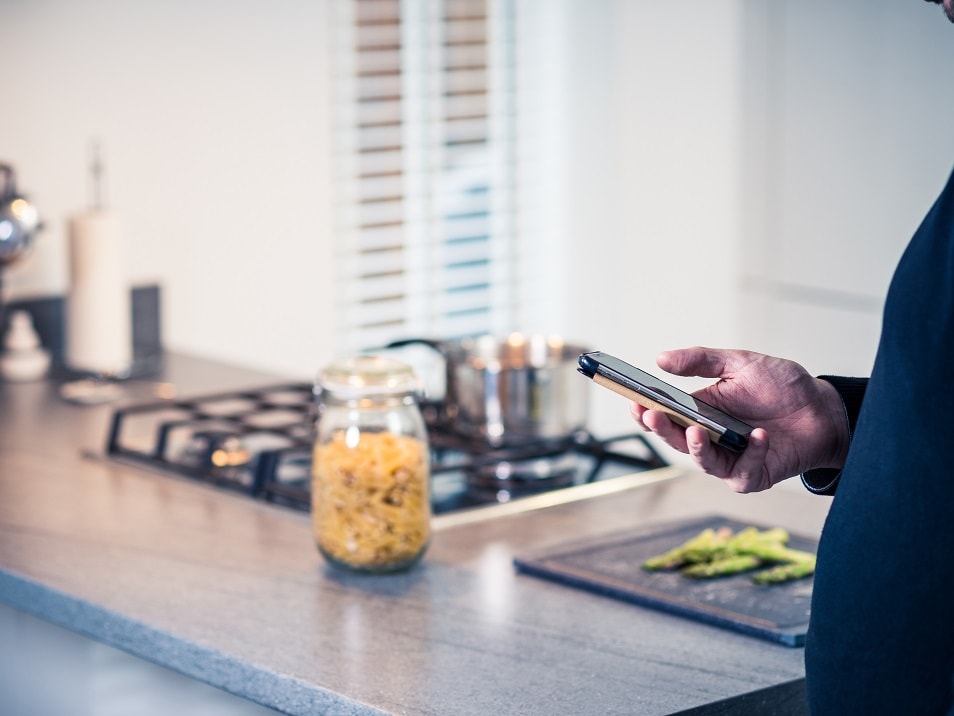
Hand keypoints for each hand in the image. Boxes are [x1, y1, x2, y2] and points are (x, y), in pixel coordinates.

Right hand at [631, 347, 849, 492]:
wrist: (823, 409)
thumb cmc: (782, 386)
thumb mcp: (740, 362)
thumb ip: (701, 360)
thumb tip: (661, 358)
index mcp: (700, 410)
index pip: (665, 415)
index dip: (646, 411)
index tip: (634, 401)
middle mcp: (710, 437)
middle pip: (677, 439)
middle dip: (662, 429)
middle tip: (652, 416)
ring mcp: (730, 459)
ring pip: (703, 460)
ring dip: (697, 448)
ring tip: (698, 430)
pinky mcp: (753, 475)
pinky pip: (743, 471)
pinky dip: (750, 454)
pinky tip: (759, 435)